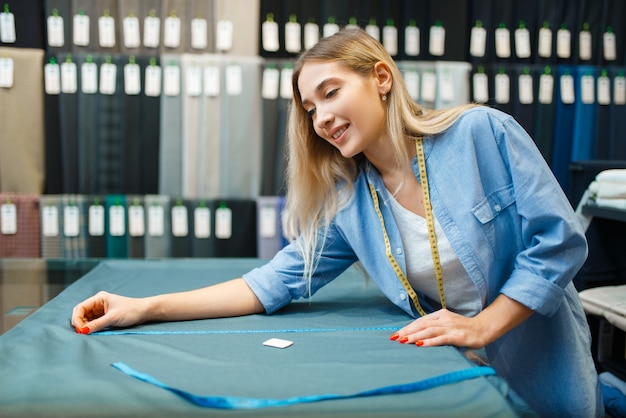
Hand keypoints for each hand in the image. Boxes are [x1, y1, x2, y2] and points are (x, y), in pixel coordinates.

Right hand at [71, 291, 146, 333]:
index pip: (81, 307)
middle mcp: (98, 303)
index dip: (77, 318)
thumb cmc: (131, 311)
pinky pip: (92, 321)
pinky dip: (90, 326)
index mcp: (99, 298)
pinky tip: (91, 331)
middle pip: (81, 312)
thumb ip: (97, 324)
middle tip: (81, 332)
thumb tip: (82, 331)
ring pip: (86, 318)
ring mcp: (100, 310)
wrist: (144, 312)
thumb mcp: (113, 318)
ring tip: (86, 333)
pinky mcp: (104, 316)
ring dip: (84, 325)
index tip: (79, 329)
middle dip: (79, 322)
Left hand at [389, 295, 533, 347]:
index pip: (420, 321)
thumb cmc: (464, 328)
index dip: (407, 327)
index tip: (396, 334)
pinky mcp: (457, 336)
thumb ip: (435, 327)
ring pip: (428, 331)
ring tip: (403, 341)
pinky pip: (440, 339)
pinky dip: (429, 342)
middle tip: (394, 338)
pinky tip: (420, 345)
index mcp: (440, 314)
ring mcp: (450, 327)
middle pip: (421, 325)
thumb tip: (418, 335)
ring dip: (414, 336)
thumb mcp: (448, 324)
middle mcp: (443, 319)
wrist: (484, 329)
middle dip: (407, 332)